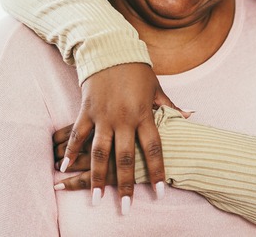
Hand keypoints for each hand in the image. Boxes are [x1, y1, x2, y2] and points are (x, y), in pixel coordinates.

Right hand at [59, 63, 178, 208]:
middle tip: (126, 208)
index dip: (156, 171)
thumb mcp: (156, 88)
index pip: (153, 148)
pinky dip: (72, 152)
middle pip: (124, 158)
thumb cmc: (136, 69)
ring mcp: (102, 115)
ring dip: (97, 177)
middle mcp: (123, 118)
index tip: (158, 192)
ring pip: (99, 152)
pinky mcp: (86, 110)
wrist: (110, 48)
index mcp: (143, 114)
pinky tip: (65, 168)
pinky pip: (78, 135)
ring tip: (97, 199)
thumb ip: (169, 107)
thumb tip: (190, 117)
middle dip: (125, 184)